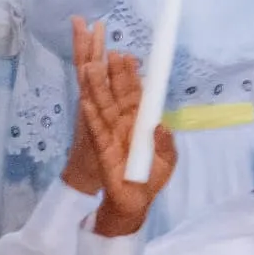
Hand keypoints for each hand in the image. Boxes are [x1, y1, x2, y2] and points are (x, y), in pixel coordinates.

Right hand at [71, 18, 174, 235]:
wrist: (136, 204)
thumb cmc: (151, 178)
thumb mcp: (167, 159)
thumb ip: (165, 142)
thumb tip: (161, 124)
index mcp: (140, 122)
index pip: (135, 93)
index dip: (131, 75)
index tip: (128, 56)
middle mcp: (123, 123)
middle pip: (117, 94)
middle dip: (113, 73)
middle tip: (111, 51)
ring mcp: (111, 135)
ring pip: (102, 106)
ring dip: (96, 87)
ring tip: (91, 65)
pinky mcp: (102, 149)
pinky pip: (96, 130)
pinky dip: (91, 115)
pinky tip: (86, 100)